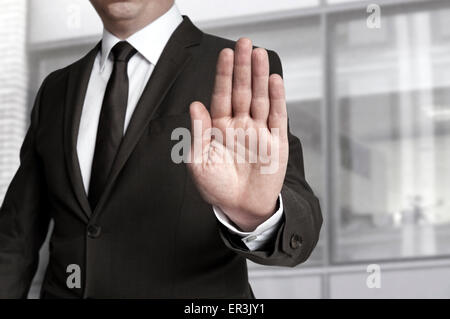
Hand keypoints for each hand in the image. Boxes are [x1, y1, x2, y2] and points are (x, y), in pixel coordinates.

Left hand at [187, 38, 288, 231]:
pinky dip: (276, 98)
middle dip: (242, 67)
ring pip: (260, 98)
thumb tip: (195, 104)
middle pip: (242, 90)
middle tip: (244, 43)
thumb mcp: (200, 162)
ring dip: (259, 76)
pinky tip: (274, 80)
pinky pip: (276, 116)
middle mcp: (240, 125)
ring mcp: (259, 131)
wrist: (241, 208)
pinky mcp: (276, 141)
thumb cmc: (217, 187)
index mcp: (220, 128)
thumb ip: (199, 132)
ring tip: (259, 54)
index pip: (222, 95)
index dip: (223, 75)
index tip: (224, 53)